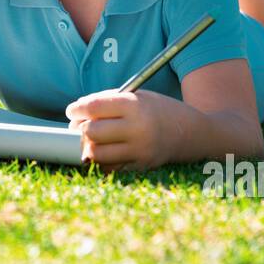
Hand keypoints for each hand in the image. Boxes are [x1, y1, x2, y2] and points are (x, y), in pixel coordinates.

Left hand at [65, 89, 179, 172]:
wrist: (191, 131)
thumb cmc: (157, 110)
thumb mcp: (137, 96)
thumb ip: (108, 101)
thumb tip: (77, 112)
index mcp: (135, 105)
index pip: (94, 108)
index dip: (77, 109)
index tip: (71, 110)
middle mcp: (137, 128)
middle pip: (92, 132)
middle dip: (79, 129)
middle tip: (78, 126)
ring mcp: (140, 150)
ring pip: (97, 153)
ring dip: (88, 146)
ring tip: (89, 139)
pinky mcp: (141, 166)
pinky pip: (110, 167)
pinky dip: (102, 159)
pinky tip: (104, 150)